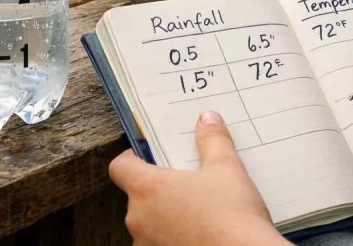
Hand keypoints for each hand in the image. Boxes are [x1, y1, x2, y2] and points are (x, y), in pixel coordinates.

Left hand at [109, 111, 287, 245]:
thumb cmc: (231, 216)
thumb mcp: (226, 168)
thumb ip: (213, 141)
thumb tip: (207, 120)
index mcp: (147, 188)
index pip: (120, 166)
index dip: (132, 158)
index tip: (150, 156)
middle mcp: (139, 218)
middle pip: (137, 195)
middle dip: (158, 188)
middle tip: (185, 181)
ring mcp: (147, 244)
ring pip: (148, 222)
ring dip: (165, 215)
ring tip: (197, 210)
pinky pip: (159, 242)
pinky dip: (173, 237)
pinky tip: (198, 232)